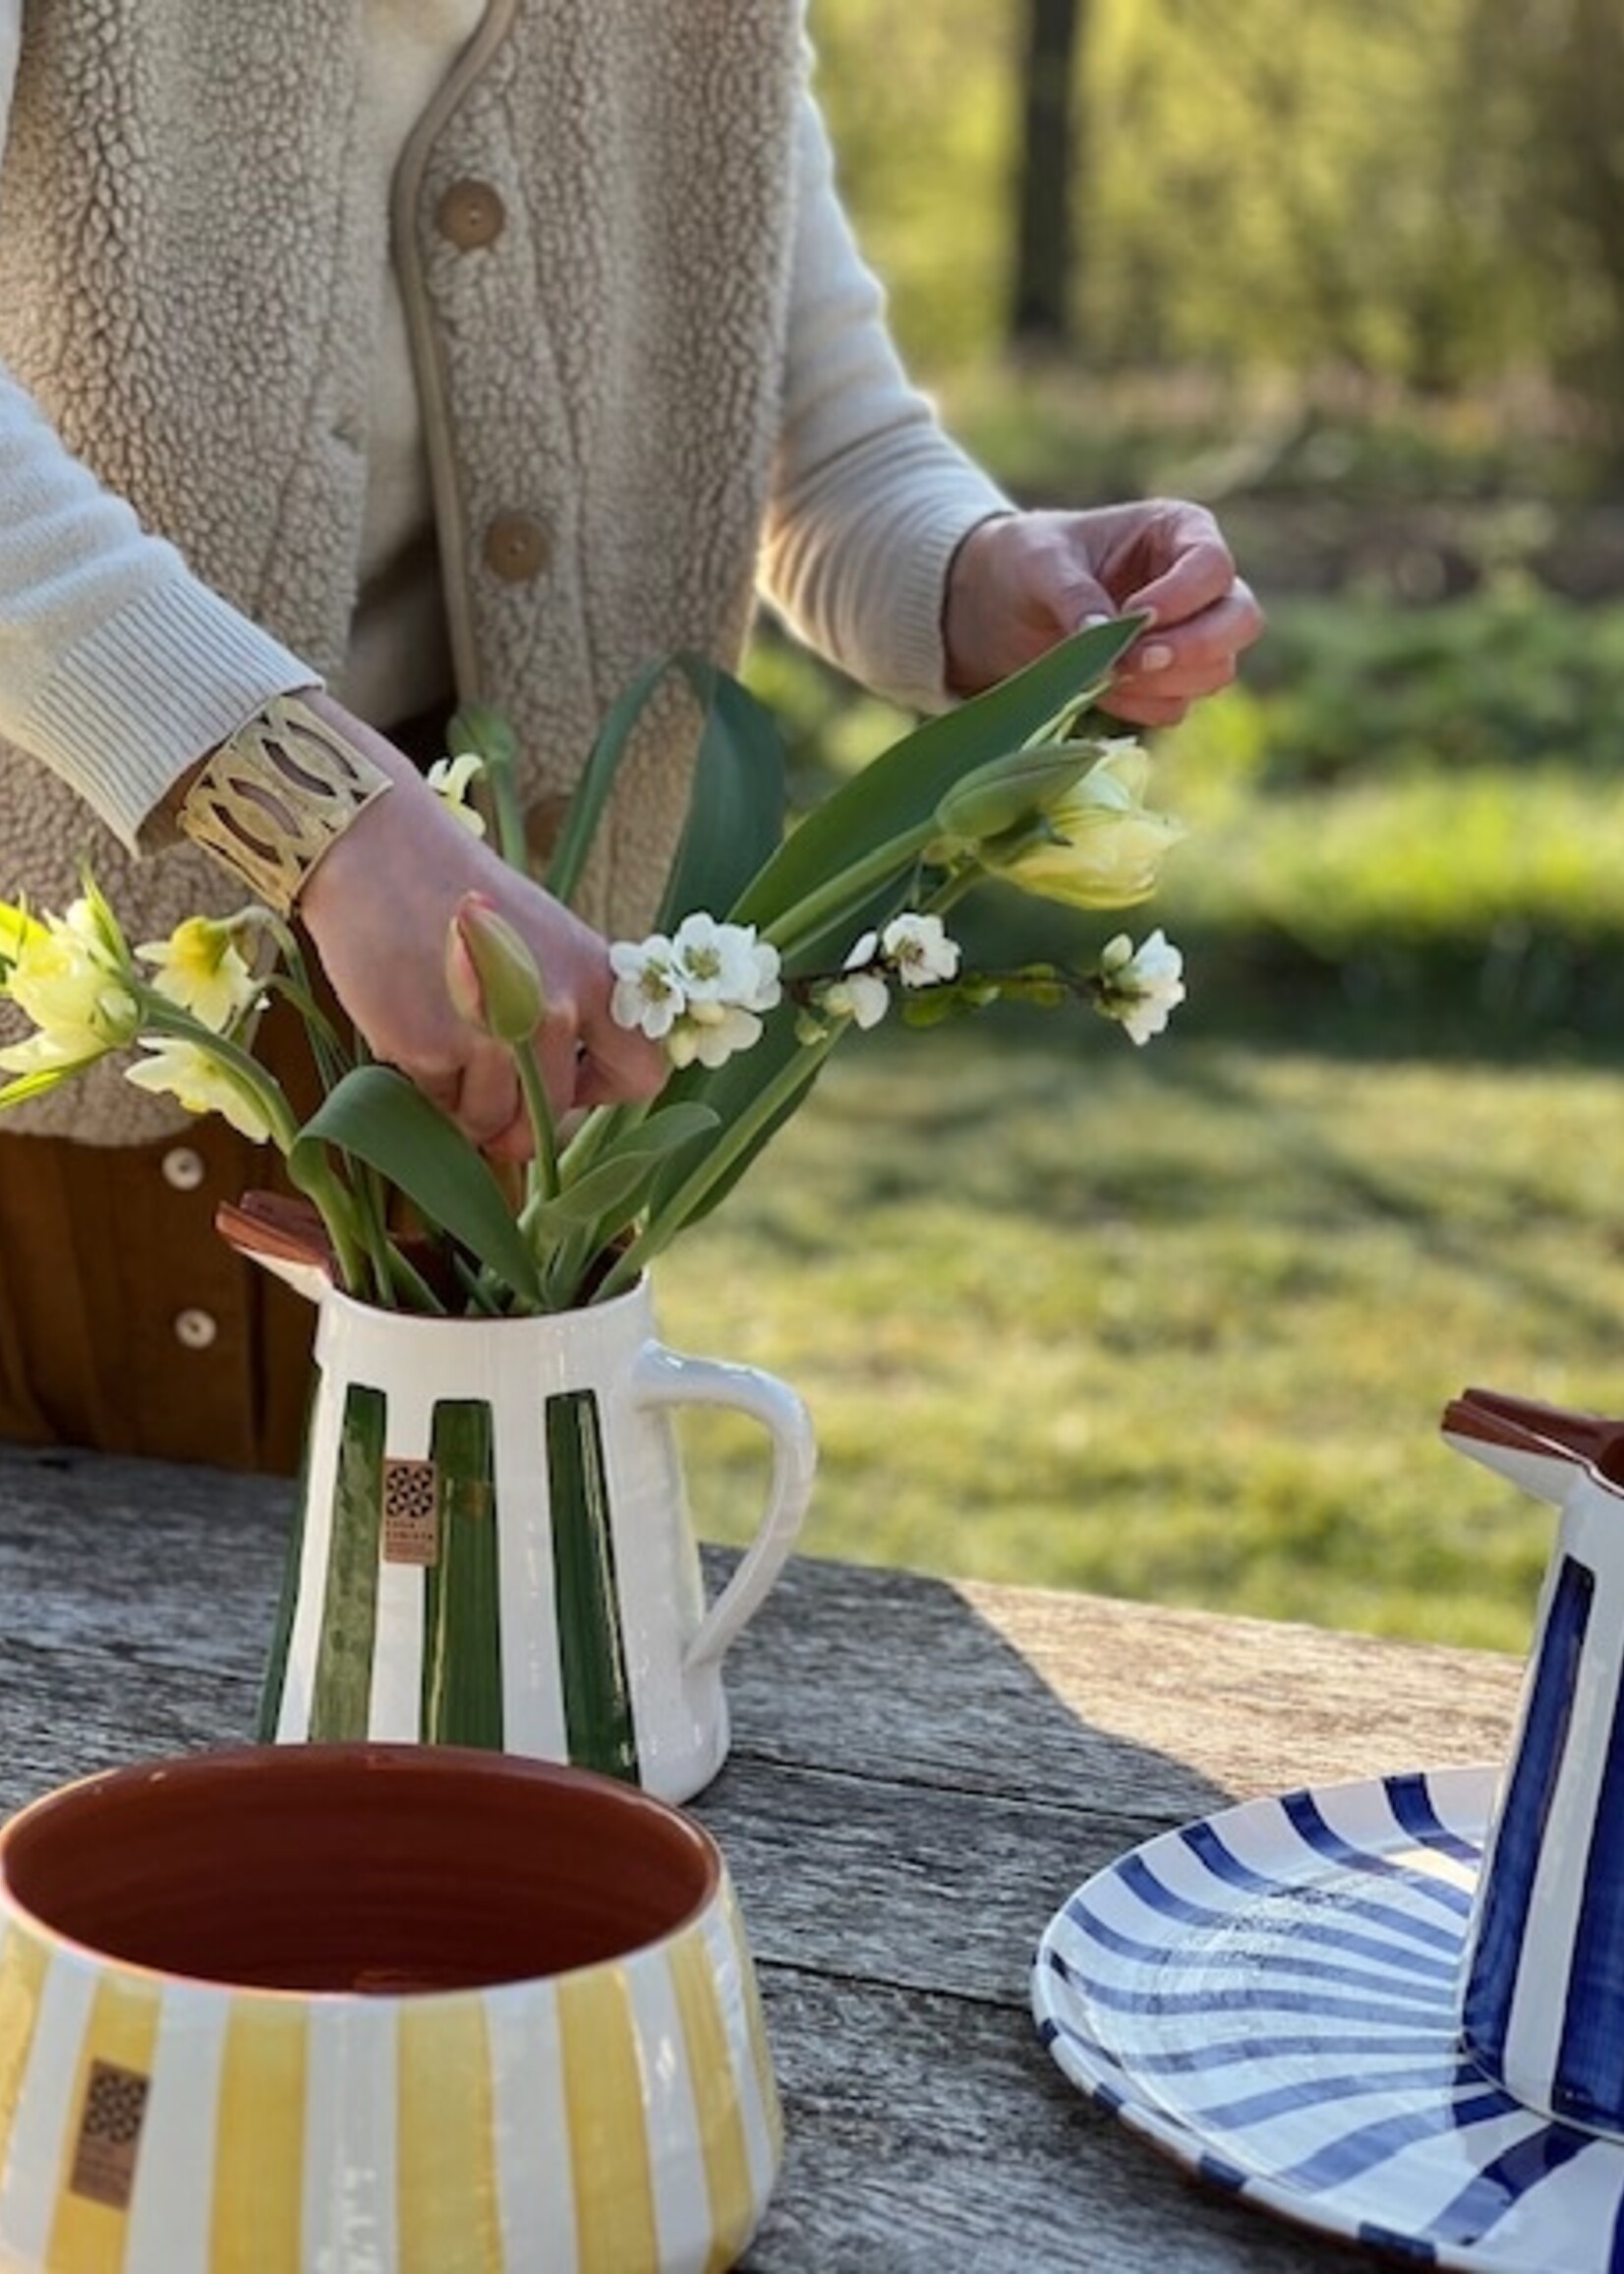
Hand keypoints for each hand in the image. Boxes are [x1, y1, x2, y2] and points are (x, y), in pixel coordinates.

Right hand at [296, 695, 664, 1156]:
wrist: (381, 852)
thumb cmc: (462, 899)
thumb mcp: (545, 940)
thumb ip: (568, 1009)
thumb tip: (562, 1099)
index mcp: (596, 979)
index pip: (640, 1073)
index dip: (601, 1090)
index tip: (568, 1082)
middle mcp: (557, 1011)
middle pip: (553, 1114)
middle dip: (518, 1116)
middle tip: (483, 1076)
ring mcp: (496, 1035)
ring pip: (493, 1123)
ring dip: (467, 1104)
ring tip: (444, 1042)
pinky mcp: (432, 1048)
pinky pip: (440, 1105)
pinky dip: (425, 1084)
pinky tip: (412, 1024)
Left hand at [942, 501, 1264, 727]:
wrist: (1000, 606)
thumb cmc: (1026, 561)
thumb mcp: (1040, 561)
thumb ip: (1074, 594)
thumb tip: (1105, 641)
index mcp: (1179, 531)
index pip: (1213, 567)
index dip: (1182, 598)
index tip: (1133, 616)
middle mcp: (1199, 584)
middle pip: (1241, 621)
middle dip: (1193, 648)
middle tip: (1134, 660)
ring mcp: (1190, 636)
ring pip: (1217, 671)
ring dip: (1164, 683)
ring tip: (1105, 673)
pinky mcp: (1167, 682)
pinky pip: (1178, 707)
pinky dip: (1142, 707)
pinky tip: (1102, 689)